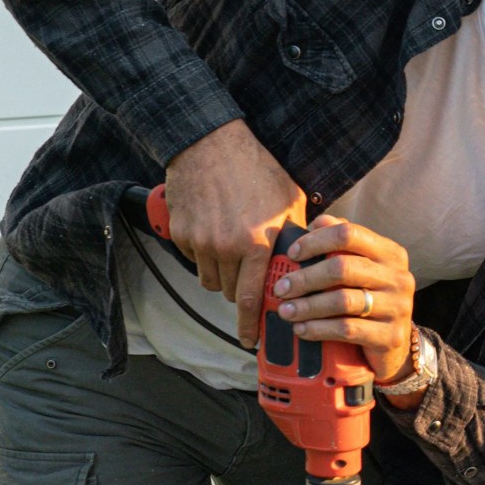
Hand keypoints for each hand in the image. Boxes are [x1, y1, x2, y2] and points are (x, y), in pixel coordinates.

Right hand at [162, 119, 305, 346]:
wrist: (210, 143)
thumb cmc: (255, 168)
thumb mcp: (289, 201)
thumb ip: (295, 235)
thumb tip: (306, 261)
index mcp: (255, 242)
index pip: (250, 298)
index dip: (250, 325)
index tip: (251, 341)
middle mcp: (224, 247)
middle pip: (227, 291)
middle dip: (239, 289)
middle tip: (247, 276)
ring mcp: (198, 241)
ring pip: (208, 277)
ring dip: (221, 271)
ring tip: (232, 245)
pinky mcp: (179, 232)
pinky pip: (192, 257)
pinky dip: (202, 252)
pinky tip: (214, 228)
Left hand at [268, 215, 417, 385]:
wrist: (395, 343)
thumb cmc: (370, 298)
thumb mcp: (362, 268)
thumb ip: (342, 244)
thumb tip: (317, 223)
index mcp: (390, 253)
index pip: (349, 234)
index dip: (316, 241)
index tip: (292, 254)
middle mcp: (398, 277)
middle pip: (343, 268)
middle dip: (305, 278)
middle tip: (281, 288)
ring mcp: (397, 307)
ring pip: (343, 301)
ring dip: (307, 306)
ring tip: (286, 311)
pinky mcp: (391, 335)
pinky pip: (347, 329)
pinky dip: (319, 329)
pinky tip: (302, 329)